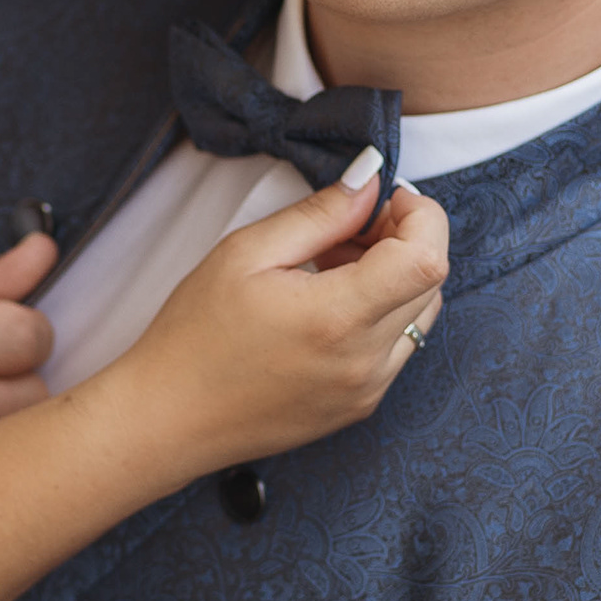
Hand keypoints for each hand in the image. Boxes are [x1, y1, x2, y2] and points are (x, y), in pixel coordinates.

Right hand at [89, 161, 445, 474]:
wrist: (169, 419)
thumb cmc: (194, 335)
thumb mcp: (246, 253)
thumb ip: (320, 214)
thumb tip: (369, 180)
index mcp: (337, 319)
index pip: (429, 258)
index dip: (420, 217)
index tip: (381, 201)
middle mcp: (365, 361)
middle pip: (432, 281)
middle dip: (405, 239)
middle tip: (347, 227)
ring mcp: (367, 390)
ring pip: (421, 314)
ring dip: (395, 276)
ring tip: (332, 265)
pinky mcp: (360, 405)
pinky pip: (398, 346)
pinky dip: (381, 312)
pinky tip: (328, 303)